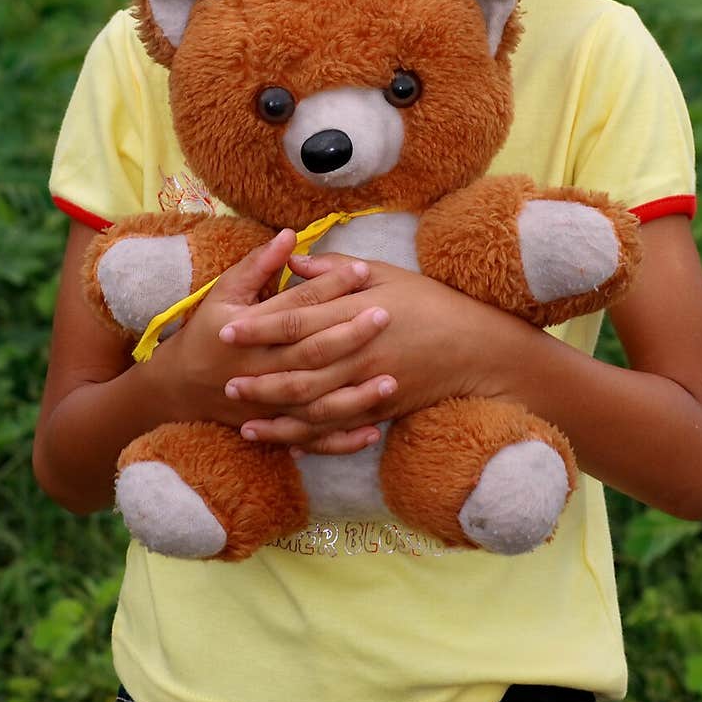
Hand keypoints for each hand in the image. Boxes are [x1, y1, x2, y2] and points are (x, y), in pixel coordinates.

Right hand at [148, 233, 397, 451]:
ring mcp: (269, 404)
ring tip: (392, 378)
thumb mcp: (225, 292)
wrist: (179, 388)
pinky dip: (342, 440)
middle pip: (311, 352)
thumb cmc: (207, 331)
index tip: (361, 269)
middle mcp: (260, 369)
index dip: (329, 286)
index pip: (296, 306)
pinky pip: (312, 438)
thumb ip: (259, 264)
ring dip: (355, 394)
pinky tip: (373, 431)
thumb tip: (291, 234)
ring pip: (316, 402)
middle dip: (350, 334)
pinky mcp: (275, 427)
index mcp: (248, 331)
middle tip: (385, 314)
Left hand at [229, 261, 511, 452]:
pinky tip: (285, 442)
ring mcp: (369, 385)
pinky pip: (338, 428)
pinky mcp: (380, 410)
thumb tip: (293, 260)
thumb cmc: (430, 302)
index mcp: (357, 312)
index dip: (259, 325)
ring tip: (244, 417)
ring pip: (313, 406)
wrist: (476, 347)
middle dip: (258, 376)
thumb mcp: (386, 274)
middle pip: (297, 369)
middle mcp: (359, 352)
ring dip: (276, 414)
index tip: (226, 328)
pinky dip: (310, 438)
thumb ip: (336, 271)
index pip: (297, 319)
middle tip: (225, 381)